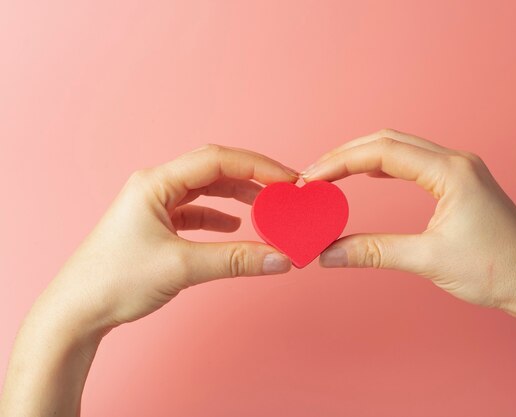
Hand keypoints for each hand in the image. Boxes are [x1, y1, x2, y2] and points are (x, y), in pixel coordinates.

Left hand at [43, 145, 297, 333]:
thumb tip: (280, 258)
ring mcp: (154, 205)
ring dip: (237, 195)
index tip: (288, 180)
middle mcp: (155, 186)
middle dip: (251, 177)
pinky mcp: (156, 224)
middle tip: (283, 190)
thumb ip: (235, 260)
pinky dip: (219, 215)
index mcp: (156, 182)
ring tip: (266, 206)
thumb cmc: (114, 281)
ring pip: (206, 189)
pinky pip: (195, 211)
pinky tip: (235, 225)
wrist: (76, 311)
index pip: (218, 160)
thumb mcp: (182, 267)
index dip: (258, 167)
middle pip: (214, 169)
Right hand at [302, 129, 515, 416]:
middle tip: (314, 175)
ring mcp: (461, 170)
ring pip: (402, 149)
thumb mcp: (428, 260)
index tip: (312, 179)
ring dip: (365, 158)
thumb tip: (328, 253)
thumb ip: (372, 251)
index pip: (382, 151)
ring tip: (334, 174)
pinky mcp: (461, 184)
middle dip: (346, 155)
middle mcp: (456, 162)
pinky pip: (416, 163)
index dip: (340, 162)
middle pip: (389, 141)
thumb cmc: (496, 270)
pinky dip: (386, 167)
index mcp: (451, 171)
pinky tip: (373, 176)